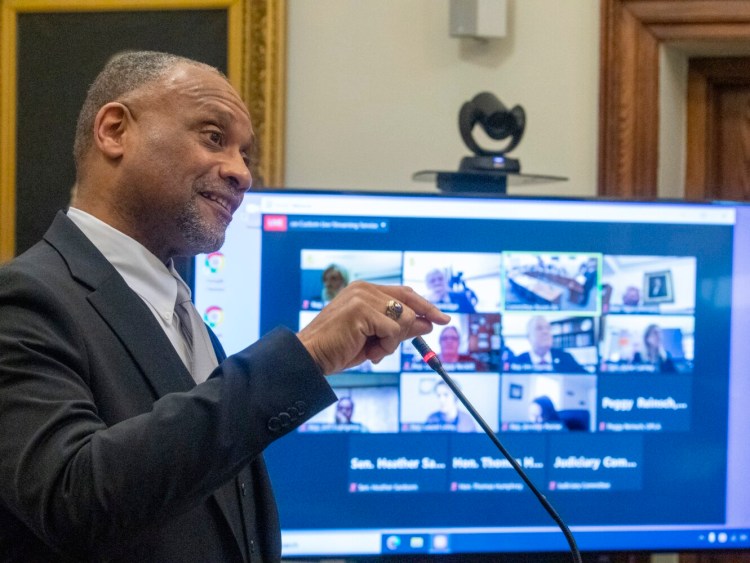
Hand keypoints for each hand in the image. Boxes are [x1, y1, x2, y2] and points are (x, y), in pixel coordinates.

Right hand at [297, 281, 449, 374]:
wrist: (311, 357)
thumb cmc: (339, 348)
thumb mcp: (375, 338)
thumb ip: (399, 328)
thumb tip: (427, 324)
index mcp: (365, 291)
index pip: (404, 293)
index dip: (425, 306)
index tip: (442, 318)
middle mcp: (365, 288)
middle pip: (408, 302)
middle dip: (413, 326)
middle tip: (399, 345)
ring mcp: (363, 297)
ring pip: (403, 318)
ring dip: (393, 342)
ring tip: (373, 351)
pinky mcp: (362, 310)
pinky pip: (393, 330)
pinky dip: (386, 346)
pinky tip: (369, 352)